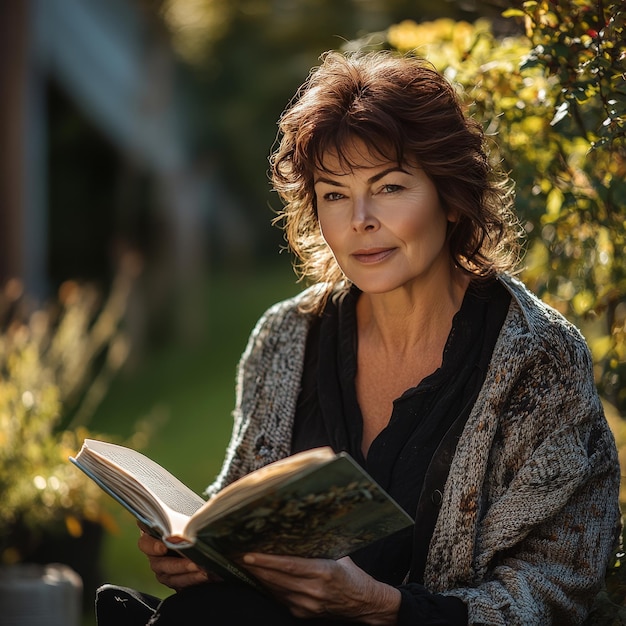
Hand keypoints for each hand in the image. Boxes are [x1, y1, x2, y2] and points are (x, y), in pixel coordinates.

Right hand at [137, 527, 219, 590]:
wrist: (197, 536)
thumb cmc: (186, 525)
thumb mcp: (182, 522)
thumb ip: (178, 526)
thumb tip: (182, 533)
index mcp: (151, 539)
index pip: (145, 543)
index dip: (153, 546)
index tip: (164, 547)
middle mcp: (155, 558)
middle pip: (161, 565)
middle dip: (179, 565)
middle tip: (194, 563)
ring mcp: (163, 571)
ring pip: (171, 578)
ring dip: (189, 577)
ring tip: (205, 572)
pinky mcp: (175, 581)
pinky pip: (181, 586)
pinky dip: (195, 582)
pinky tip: (207, 577)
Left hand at [240, 554, 400, 624]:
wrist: (364, 604)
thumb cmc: (352, 575)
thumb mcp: (338, 555)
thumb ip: (319, 546)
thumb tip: (298, 528)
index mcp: (324, 572)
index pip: (289, 565)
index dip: (267, 561)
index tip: (249, 554)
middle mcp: (314, 590)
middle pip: (277, 579)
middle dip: (256, 568)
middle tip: (237, 555)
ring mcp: (308, 604)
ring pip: (276, 589)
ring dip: (259, 577)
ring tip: (244, 564)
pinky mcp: (304, 613)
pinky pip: (281, 598)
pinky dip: (270, 587)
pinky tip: (261, 577)